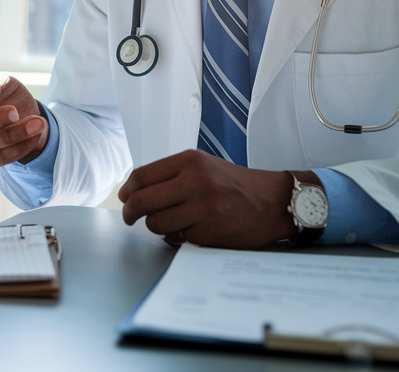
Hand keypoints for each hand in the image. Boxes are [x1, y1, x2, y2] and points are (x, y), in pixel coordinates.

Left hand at [117, 150, 296, 248]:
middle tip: (130, 218)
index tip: (125, 198)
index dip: (127, 190)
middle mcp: (194, 181)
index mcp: (190, 161)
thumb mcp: (203, 166)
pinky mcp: (208, 232)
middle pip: (142, 201)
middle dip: (130, 213)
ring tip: (169, 222)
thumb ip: (171, 175)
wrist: (273, 202)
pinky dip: (178, 236)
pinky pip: (176, 237)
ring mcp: (201, 208)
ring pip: (155, 223)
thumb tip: (133, 192)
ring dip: (156, 226)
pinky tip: (191, 229)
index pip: (142, 176)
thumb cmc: (234, 185)